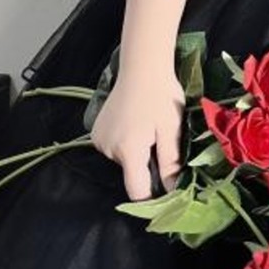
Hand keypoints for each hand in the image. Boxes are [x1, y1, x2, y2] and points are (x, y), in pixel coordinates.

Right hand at [88, 68, 185, 200]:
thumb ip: (169, 162)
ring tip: (149, 130)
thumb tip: (172, 191)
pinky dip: (127, 145)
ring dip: (138, 154)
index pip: (137, 191)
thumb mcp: (171, 130)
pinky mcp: (96, 132)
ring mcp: (98, 140)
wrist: (142, 68)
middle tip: (162, 143)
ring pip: (124, 162)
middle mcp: (108, 149)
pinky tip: (136, 126)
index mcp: (128, 150)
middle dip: (148, 167)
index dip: (153, 200)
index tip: (167, 200)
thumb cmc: (161, 96)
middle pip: (132, 174)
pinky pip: (115, 150)